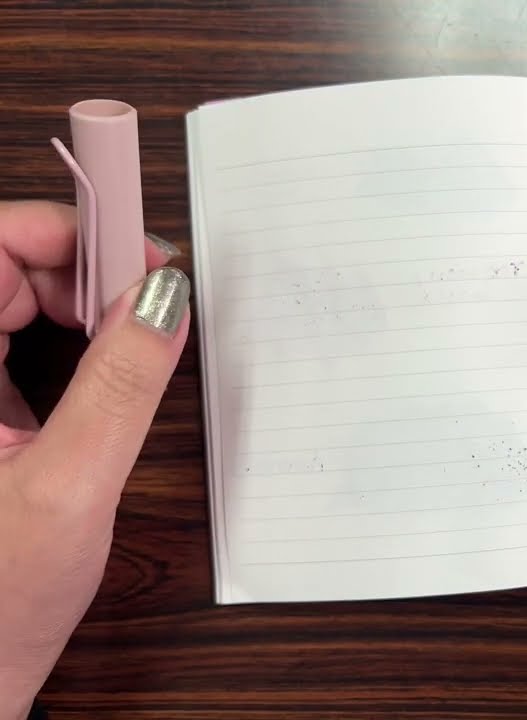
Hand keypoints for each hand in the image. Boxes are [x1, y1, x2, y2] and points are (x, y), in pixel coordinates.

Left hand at [0, 201, 189, 718]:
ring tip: (132, 337)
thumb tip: (161, 302)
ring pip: (12, 296)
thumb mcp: (69, 490)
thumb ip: (119, 387)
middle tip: (152, 301)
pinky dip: (68, 336)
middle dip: (83, 271)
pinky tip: (103, 366)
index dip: (64, 233)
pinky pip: (15, 335)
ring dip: (79, 304)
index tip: (138, 251)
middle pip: (3, 264)